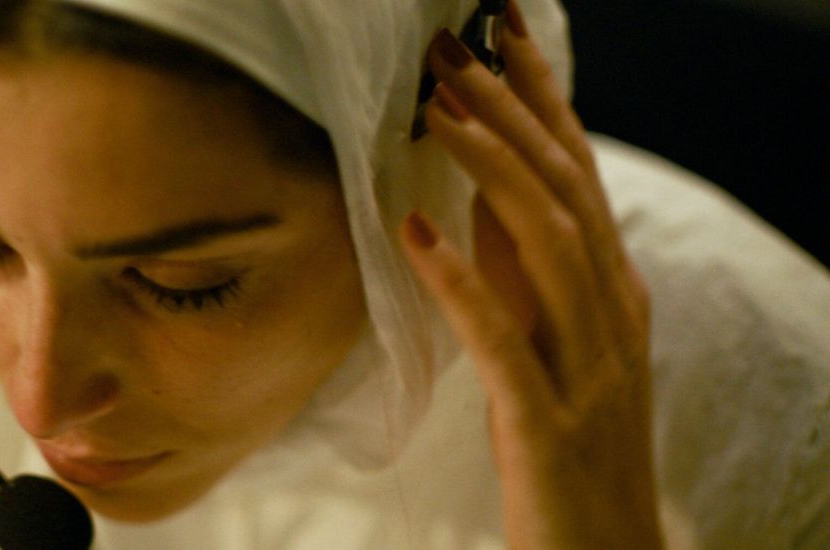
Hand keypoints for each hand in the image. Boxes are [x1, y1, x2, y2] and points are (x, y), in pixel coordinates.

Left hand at [399, 5, 661, 548]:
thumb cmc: (567, 448)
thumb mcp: (552, 345)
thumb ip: (526, 276)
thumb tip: (477, 197)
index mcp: (612, 293)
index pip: (578, 174)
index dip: (542, 98)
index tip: (502, 31)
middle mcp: (611, 316)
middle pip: (565, 190)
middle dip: (510, 109)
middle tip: (451, 47)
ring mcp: (585, 368)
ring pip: (548, 243)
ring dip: (490, 167)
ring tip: (435, 110)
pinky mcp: (545, 422)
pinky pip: (502, 337)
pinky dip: (460, 278)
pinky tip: (416, 230)